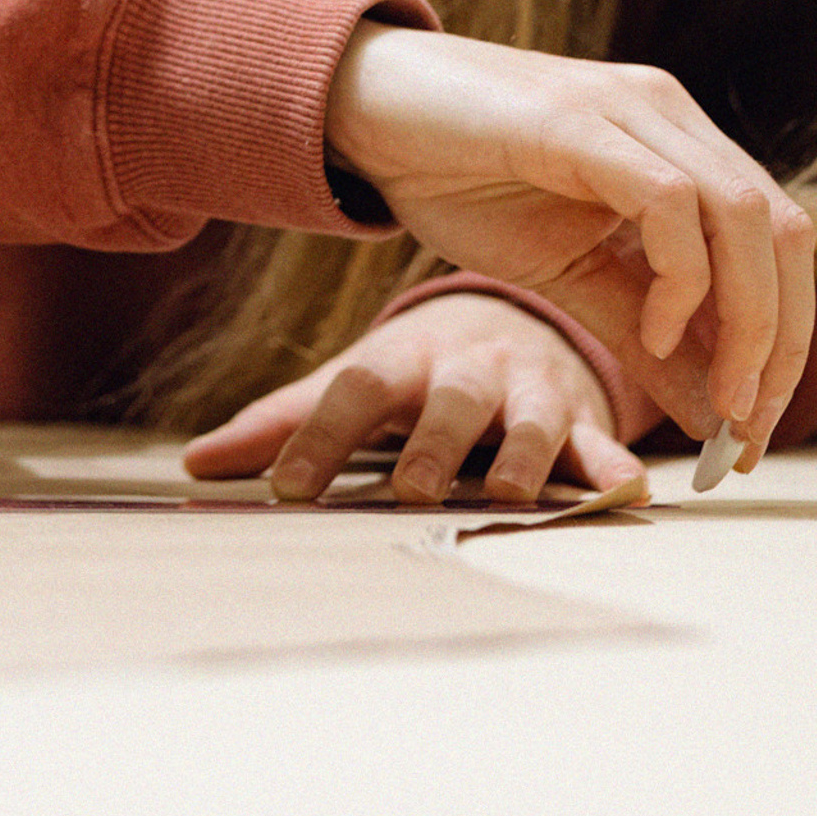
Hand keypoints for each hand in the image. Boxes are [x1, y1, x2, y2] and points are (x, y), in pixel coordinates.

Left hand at [181, 293, 644, 504]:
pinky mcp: (582, 418)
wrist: (513, 323)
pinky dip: (611, 465)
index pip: (355, 391)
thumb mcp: (351, 385)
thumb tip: (193, 465)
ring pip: (529, 421)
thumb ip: (280, 424)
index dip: (320, 438)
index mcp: (402, 360)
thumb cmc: (416, 374)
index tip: (288, 490)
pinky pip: (601, 443)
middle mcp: (467, 370)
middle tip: (409, 490)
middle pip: (448, 403)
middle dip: (431, 445)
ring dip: (520, 455)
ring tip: (505, 493)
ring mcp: (529, 391)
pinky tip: (622, 489)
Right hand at [326, 23, 814, 454]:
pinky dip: (683, 278)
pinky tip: (653, 331)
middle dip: (781, 343)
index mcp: (677, 142)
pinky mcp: (581, 119)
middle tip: (747, 431)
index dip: (786, 341)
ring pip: (746, 215)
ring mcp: (630, 109)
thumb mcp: (568, 275)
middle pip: (784, 233)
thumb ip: (643, 336)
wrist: (361, 108)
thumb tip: (716, 418)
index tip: (756, 431)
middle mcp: (669, 115)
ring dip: (748, 323)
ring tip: (719, 398)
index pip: (780, 242)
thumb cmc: (457, 179)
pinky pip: (670, 201)